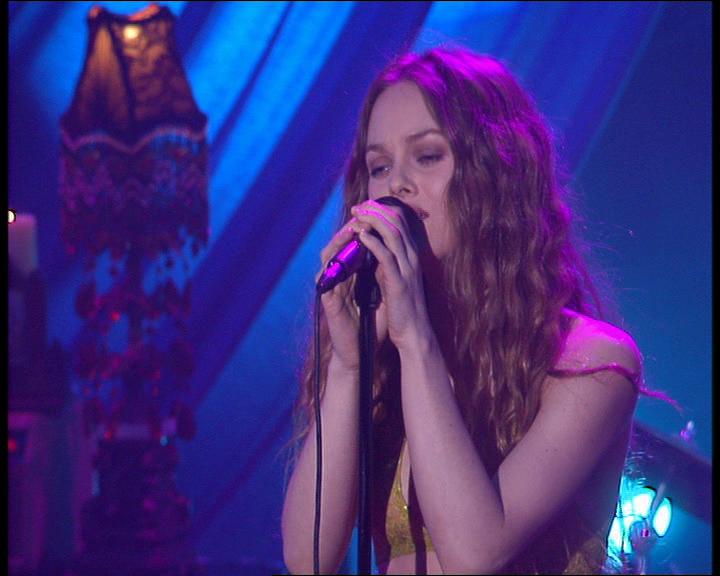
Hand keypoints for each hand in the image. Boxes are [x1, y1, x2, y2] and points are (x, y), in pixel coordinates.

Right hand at [317, 216, 388, 370]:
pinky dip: (334, 265)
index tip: (377, 215)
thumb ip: (386, 273)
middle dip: (350, 228)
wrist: (361, 352)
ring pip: (328, 256)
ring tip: (353, 229)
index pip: (353, 244)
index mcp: (352, 275)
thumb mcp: (384, 293)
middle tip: (363, 214)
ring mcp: (330, 288)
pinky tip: (345, 256)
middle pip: (338, 245)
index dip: (363, 228)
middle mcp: (338, 277)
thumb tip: (399, 252)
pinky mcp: (326, 300)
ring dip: (340, 241)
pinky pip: (326, 277)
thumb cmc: (373, 324)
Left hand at [351, 199, 431, 351]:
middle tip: (358, 206)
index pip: (400, 223)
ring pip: (393, 234)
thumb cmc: (404, 309)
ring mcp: (407, 269)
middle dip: (376, 210)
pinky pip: (386, 256)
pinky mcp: (399, 282)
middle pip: (397, 222)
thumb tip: (376, 250)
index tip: (365, 207)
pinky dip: (374, 243)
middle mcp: (412, 259)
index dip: (382, 211)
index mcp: (411, 257)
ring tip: (357, 215)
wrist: (414, 334)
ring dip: (374, 221)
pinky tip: (362, 235)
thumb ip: (390, 264)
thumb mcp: (398, 280)